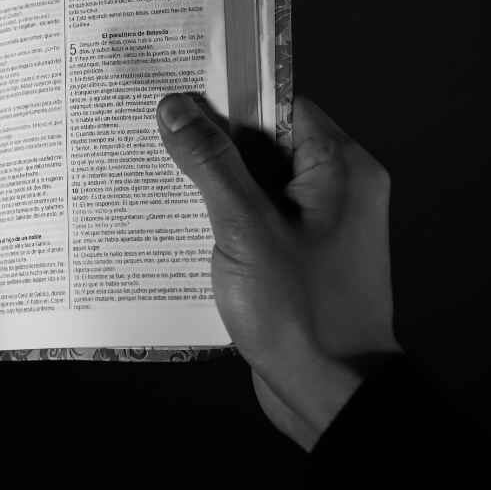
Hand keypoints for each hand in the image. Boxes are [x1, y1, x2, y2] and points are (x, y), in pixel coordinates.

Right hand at [156, 93, 397, 449]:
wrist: (333, 397)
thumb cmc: (302, 312)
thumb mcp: (245, 229)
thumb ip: (211, 164)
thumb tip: (177, 108)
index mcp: (341, 169)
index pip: (281, 106)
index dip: (229, 97)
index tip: (176, 92)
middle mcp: (337, 192)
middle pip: (264, 145)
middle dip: (209, 145)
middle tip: (149, 134)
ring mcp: (318, 230)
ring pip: (254, 187)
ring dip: (209, 188)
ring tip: (150, 178)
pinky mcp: (298, 262)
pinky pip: (255, 224)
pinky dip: (219, 223)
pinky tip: (173, 228)